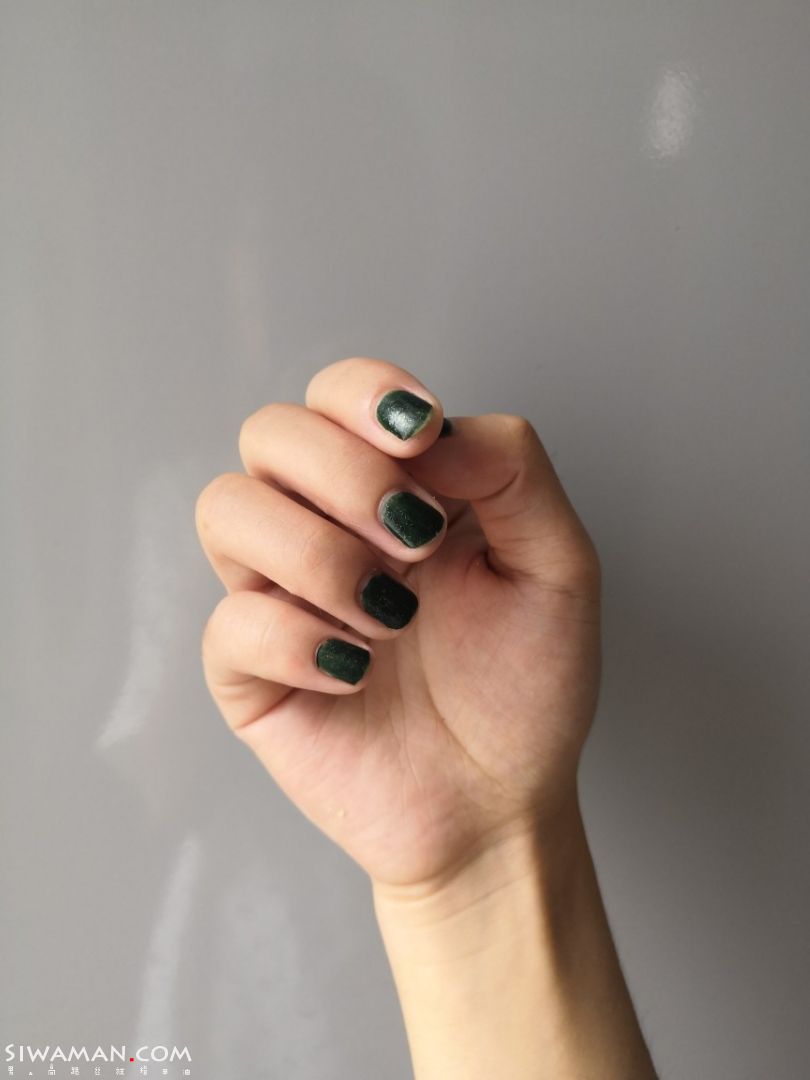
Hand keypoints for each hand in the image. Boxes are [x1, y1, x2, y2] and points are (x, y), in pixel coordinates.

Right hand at [195, 355, 600, 890]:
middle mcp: (324, 527)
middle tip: (413, 542)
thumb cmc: (526, 685)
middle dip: (342, 473)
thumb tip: (430, 431)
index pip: (337, 392)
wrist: (499, 803)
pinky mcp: (251, 672)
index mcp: (393, 488)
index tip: (421, 444)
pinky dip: (298, 639)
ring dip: (316, 552)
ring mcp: (280, 596)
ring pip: (227, 508)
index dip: (363, 396)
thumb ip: (512, 470)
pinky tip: (358, 673)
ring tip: (390, 615)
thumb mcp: (558, 564)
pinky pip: (231, 622)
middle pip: (270, 434)